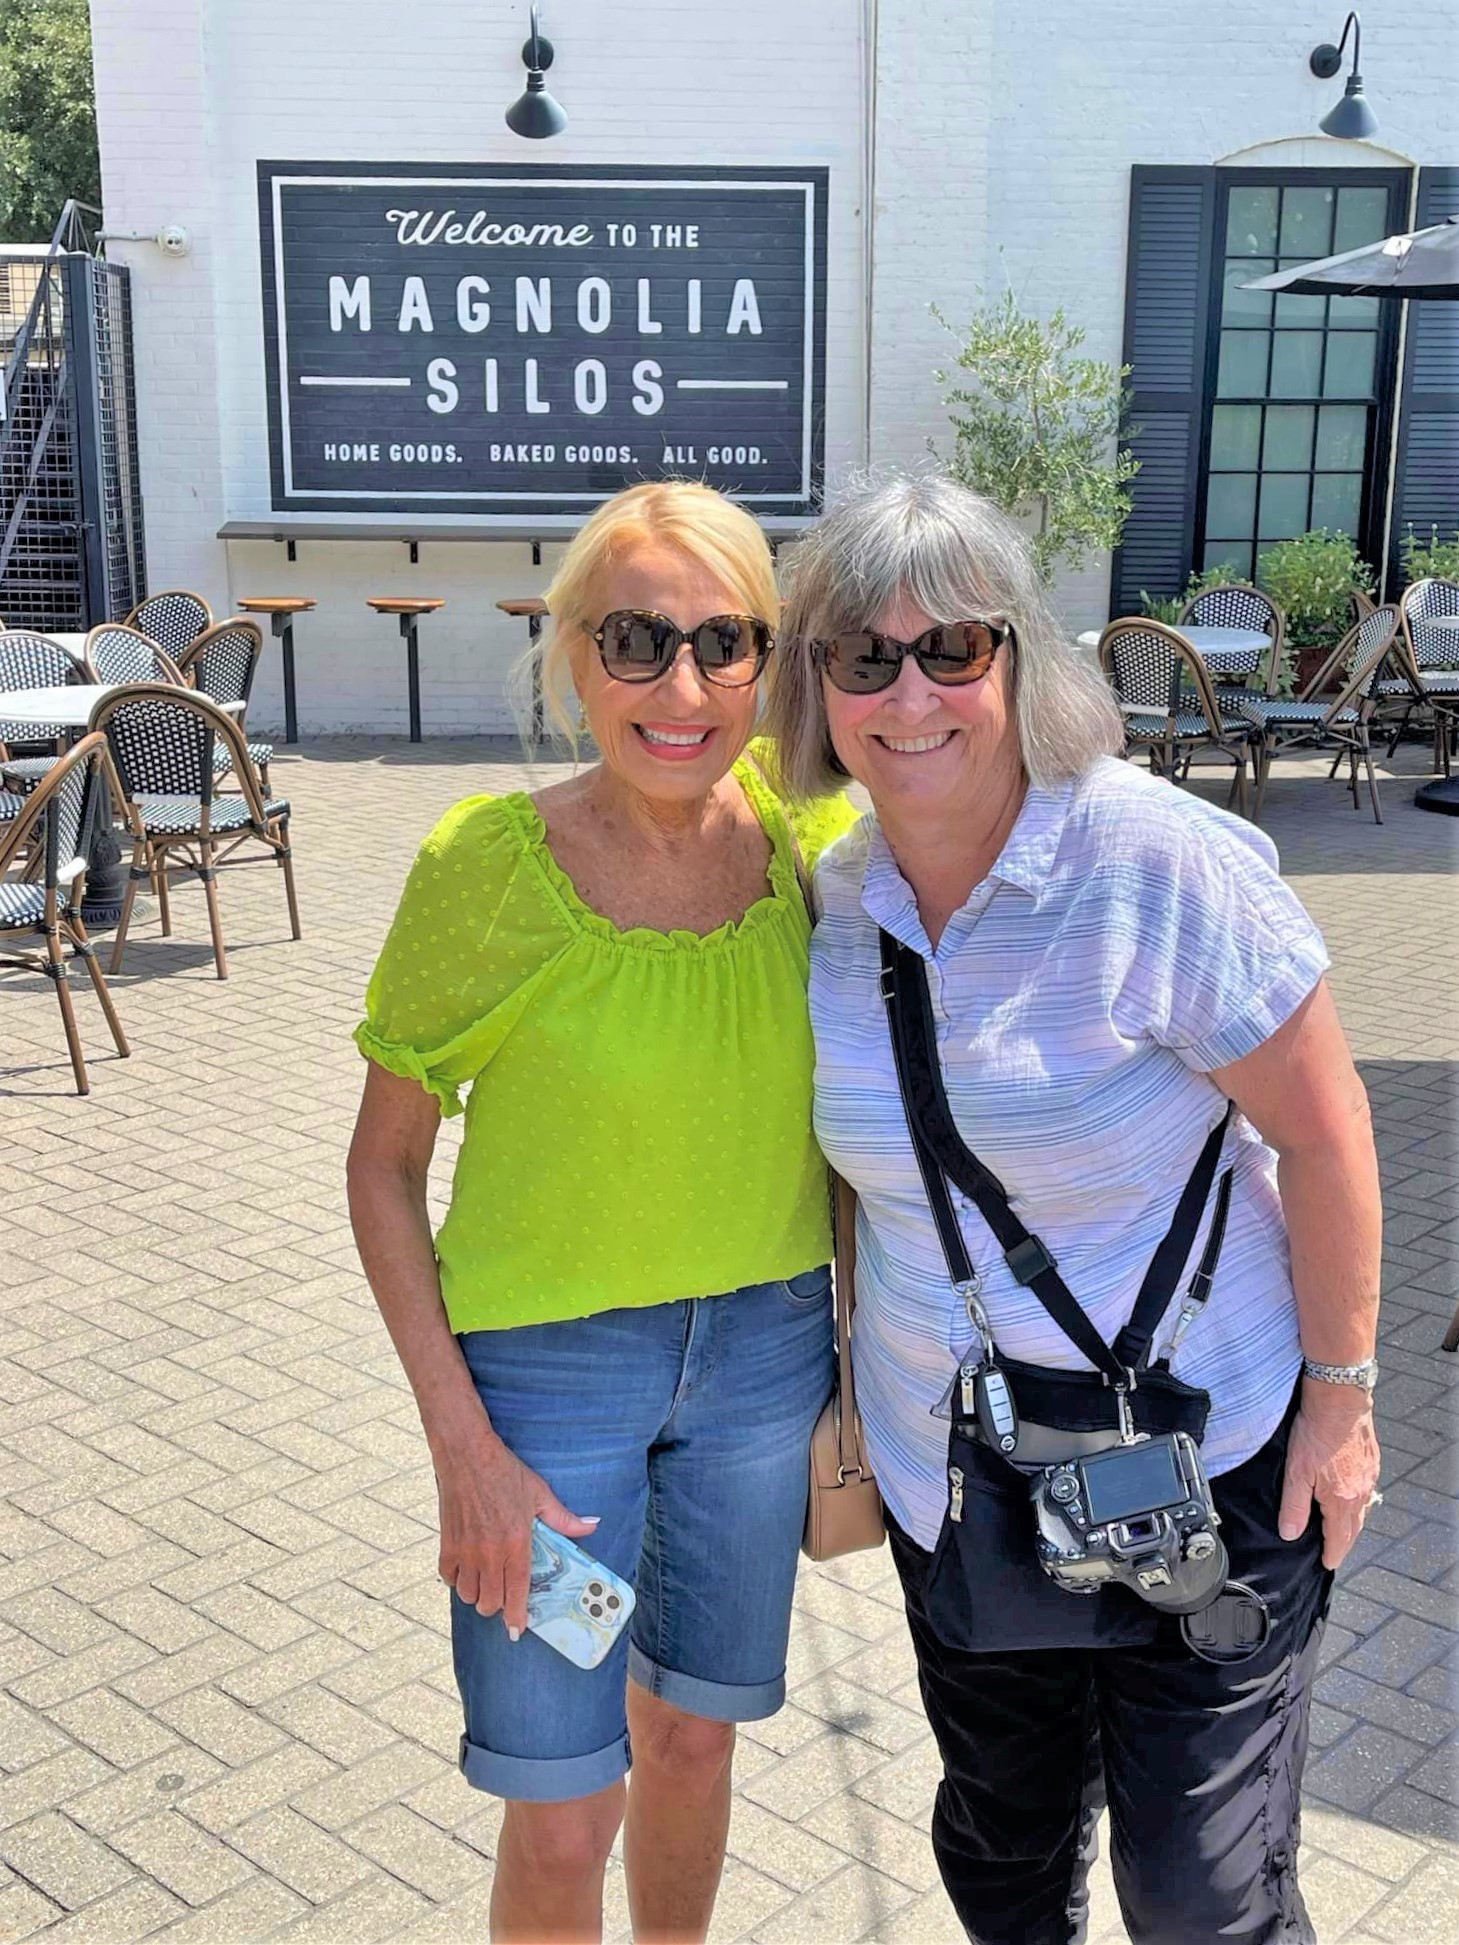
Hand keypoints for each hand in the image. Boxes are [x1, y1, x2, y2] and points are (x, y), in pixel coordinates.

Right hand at [433, 1423, 598, 1638]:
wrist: (467, 1455)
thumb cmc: (505, 1472)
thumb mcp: (540, 1493)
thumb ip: (564, 1518)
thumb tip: (592, 1526)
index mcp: (516, 1543)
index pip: (517, 1593)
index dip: (517, 1617)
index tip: (517, 1630)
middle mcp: (489, 1553)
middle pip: (489, 1603)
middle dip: (498, 1607)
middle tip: (505, 1597)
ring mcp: (465, 1551)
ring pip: (469, 1596)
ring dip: (478, 1595)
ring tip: (487, 1581)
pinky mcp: (447, 1545)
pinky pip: (449, 1579)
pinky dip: (458, 1580)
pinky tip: (468, 1569)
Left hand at [1278, 1376, 1381, 1569]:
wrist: (1338, 1400)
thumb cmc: (1315, 1432)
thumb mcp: (1296, 1472)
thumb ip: (1294, 1506)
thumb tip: (1290, 1534)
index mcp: (1342, 1500)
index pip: (1339, 1538)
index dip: (1333, 1553)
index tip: (1328, 1564)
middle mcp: (1361, 1492)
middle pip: (1354, 1527)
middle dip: (1343, 1542)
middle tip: (1335, 1552)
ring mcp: (1369, 1476)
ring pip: (1362, 1509)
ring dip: (1352, 1523)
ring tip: (1341, 1530)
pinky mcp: (1371, 1461)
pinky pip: (1366, 1491)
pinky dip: (1357, 1502)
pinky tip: (1349, 1497)